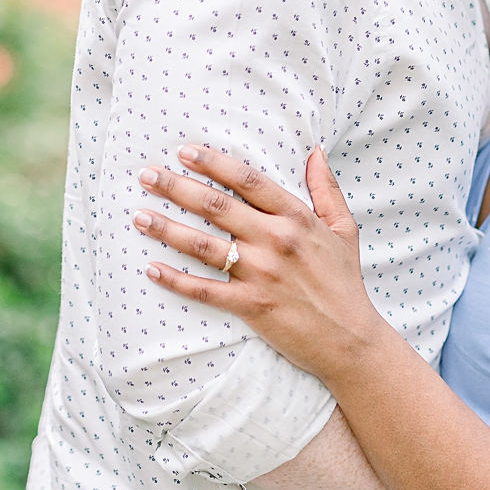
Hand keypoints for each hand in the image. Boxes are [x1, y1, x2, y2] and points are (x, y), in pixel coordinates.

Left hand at [134, 145, 394, 382]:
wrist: (350, 339)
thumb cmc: (344, 282)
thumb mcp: (344, 229)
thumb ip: (326, 188)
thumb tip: (314, 150)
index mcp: (297, 218)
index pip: (249, 181)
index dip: (214, 163)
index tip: (185, 151)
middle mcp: (276, 241)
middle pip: (217, 206)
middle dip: (177, 187)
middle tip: (147, 175)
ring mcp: (261, 274)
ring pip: (203, 245)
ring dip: (167, 229)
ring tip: (138, 216)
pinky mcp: (250, 305)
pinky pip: (204, 290)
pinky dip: (175, 279)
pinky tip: (151, 268)